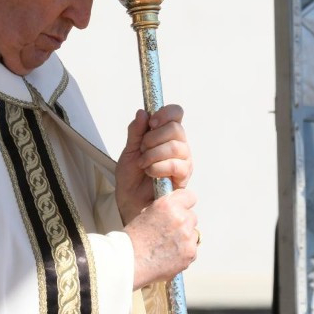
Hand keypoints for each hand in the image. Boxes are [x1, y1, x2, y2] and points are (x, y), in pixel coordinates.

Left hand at [116, 105, 192, 223]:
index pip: (176, 113)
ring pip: (175, 146)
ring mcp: (183, 160)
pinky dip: (158, 167)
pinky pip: (176, 165)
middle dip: (153, 138)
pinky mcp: (184, 176)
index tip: (152, 122)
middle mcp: (178, 145)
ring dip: (153, 154)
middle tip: (142, 149)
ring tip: (143, 164)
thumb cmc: (131, 178)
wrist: (130, 201)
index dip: (166, 113)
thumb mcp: (128, 151)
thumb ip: (135, 131)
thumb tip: (142, 112)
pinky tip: (150, 173)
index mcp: (166, 134)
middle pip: (176, 128)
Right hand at [124, 188, 198, 288]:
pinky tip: (169, 255)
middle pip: (192, 217)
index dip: (184, 204)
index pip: (189, 197)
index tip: (181, 209)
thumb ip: (166, 209)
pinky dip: (184, 253)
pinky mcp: (190, 253)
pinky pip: (192, 250)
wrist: (130, 262)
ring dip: (185, 239)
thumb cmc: (132, 241)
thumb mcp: (147, 213)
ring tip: (167, 246)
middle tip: (169, 232)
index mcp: (168, 205)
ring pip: (193, 234)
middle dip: (183, 224)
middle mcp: (180, 218)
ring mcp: (187, 237)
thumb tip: (175, 210)